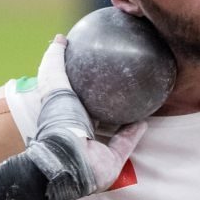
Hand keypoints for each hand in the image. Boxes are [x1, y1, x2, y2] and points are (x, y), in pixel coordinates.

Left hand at [0, 35, 145, 199]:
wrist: (70, 160)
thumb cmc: (60, 122)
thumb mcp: (54, 86)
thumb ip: (54, 64)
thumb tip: (58, 39)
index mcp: (65, 116)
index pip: (72, 96)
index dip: (81, 81)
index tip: (94, 65)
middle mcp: (80, 131)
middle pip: (93, 113)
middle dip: (105, 100)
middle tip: (121, 80)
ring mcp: (96, 147)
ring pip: (112, 129)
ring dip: (124, 117)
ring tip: (138, 99)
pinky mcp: (112, 159)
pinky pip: (126, 142)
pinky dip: (135, 132)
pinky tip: (145, 119)